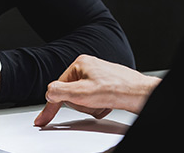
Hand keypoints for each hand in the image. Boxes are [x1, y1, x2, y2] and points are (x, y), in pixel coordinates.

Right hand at [33, 55, 160, 126]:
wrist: (140, 94)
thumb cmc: (117, 89)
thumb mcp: (82, 93)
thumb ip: (60, 92)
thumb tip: (49, 93)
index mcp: (80, 64)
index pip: (58, 87)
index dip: (50, 106)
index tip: (42, 120)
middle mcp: (88, 67)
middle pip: (71, 93)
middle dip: (80, 103)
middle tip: (91, 103)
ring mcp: (98, 76)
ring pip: (83, 98)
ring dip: (91, 106)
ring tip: (102, 102)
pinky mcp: (105, 85)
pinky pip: (93, 100)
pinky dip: (99, 105)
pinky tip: (107, 103)